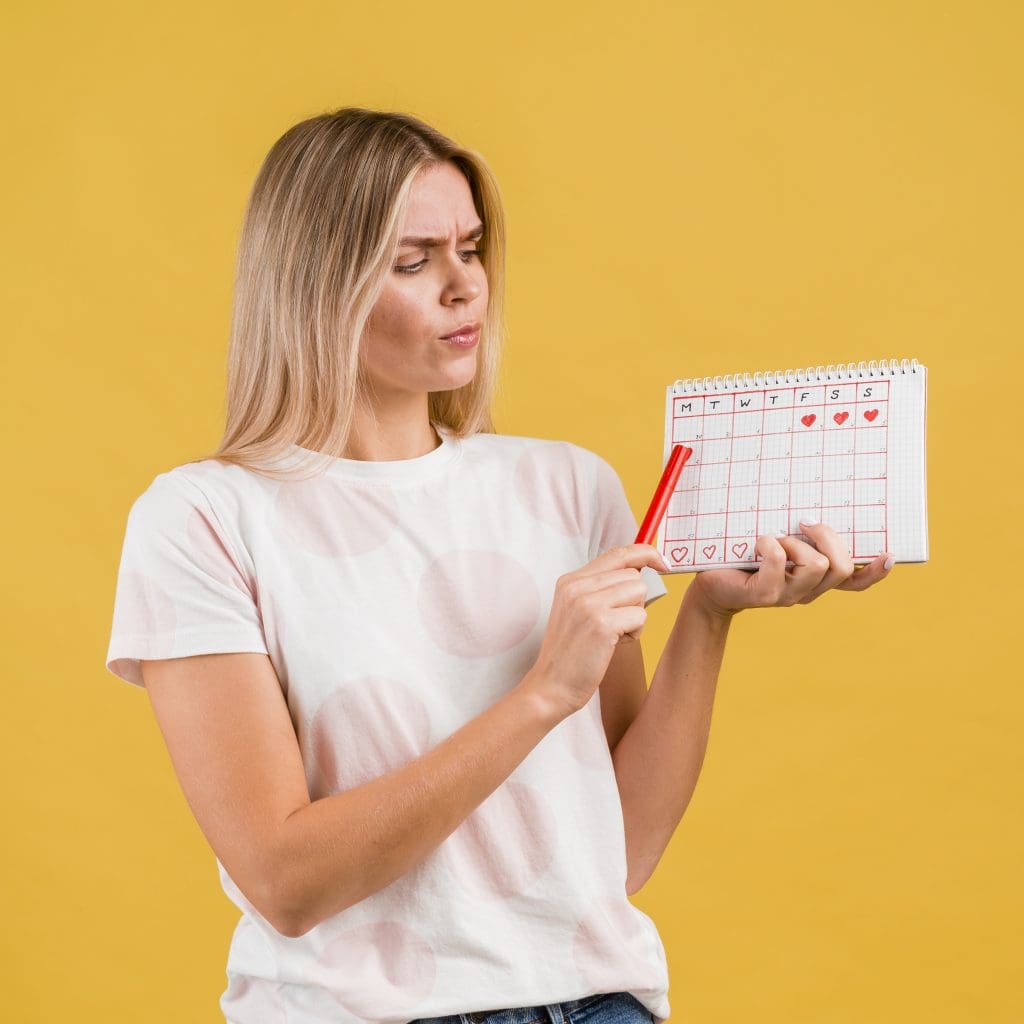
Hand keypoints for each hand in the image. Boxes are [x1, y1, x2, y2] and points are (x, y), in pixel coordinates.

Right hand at [522, 544, 667, 721]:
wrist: (550, 686)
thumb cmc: (570, 653)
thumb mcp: (576, 610)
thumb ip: (600, 588)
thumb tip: (640, 572)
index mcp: (570, 580)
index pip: (617, 553)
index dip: (645, 553)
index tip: (662, 563)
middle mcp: (577, 586)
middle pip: (633, 575)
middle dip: (634, 600)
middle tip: (615, 624)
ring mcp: (588, 603)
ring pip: (639, 592)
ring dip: (635, 616)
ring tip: (613, 634)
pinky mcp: (601, 624)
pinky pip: (640, 615)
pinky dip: (635, 632)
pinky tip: (614, 644)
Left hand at [688, 521, 893, 618]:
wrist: (710, 581)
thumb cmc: (744, 555)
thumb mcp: (778, 540)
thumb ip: (800, 533)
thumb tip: (814, 505)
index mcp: (815, 580)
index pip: (855, 582)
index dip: (874, 572)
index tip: (889, 554)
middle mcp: (806, 591)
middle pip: (841, 567)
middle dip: (828, 537)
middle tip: (804, 523)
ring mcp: (786, 596)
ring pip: (816, 566)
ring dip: (796, 544)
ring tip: (775, 540)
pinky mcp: (764, 594)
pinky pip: (780, 562)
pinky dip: (770, 544)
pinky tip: (758, 543)